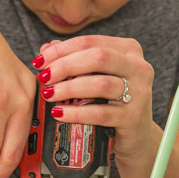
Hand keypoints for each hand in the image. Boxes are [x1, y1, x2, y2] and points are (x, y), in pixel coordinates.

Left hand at [33, 35, 158, 167]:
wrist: (136, 135)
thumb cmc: (112, 100)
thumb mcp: (95, 76)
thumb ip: (73, 59)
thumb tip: (45, 49)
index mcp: (128, 50)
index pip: (89, 42)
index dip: (61, 50)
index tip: (39, 61)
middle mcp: (138, 67)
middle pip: (98, 57)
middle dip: (65, 66)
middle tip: (44, 77)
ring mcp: (139, 93)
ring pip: (100, 84)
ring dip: (69, 89)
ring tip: (49, 95)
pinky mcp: (133, 117)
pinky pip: (101, 113)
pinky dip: (77, 113)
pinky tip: (59, 113)